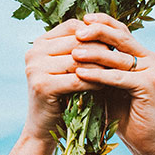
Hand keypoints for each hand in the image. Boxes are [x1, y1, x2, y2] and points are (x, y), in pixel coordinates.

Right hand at [6, 19, 103, 154]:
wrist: (43, 127)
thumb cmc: (60, 92)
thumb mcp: (66, 64)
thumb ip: (78, 46)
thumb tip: (107, 27)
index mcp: (40, 42)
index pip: (72, 26)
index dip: (93, 31)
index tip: (112, 40)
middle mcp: (34, 51)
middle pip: (76, 41)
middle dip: (100, 48)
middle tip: (119, 55)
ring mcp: (35, 68)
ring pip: (78, 61)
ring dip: (100, 65)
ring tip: (116, 69)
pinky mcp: (42, 86)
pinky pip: (77, 80)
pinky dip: (94, 82)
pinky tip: (105, 85)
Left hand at [72, 13, 154, 154]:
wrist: (142, 139)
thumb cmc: (121, 108)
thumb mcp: (107, 79)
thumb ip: (99, 61)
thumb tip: (73, 41)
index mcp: (142, 53)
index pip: (121, 30)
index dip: (103, 22)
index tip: (84, 18)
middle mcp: (151, 58)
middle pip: (121, 37)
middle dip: (98, 32)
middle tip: (78, 32)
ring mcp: (153, 70)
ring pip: (118, 57)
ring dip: (94, 54)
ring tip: (74, 53)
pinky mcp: (149, 85)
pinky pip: (118, 77)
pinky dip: (98, 75)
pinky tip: (81, 74)